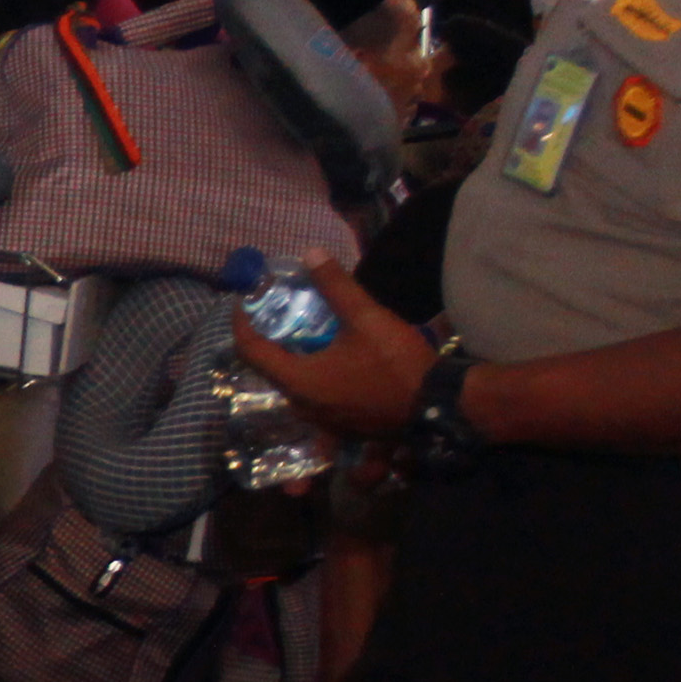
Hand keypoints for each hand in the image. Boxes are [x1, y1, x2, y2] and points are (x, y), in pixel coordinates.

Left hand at [232, 260, 428, 439]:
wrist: (438, 405)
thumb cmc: (396, 363)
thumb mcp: (365, 318)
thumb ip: (335, 286)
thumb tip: (310, 253)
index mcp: (298, 381)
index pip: (250, 351)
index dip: (242, 323)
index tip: (245, 302)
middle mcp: (302, 406)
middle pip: (271, 369)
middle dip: (271, 340)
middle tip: (279, 312)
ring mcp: (322, 423)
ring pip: (295, 386)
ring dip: (295, 360)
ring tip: (306, 332)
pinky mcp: (343, 428)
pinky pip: (317, 400)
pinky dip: (315, 378)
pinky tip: (333, 360)